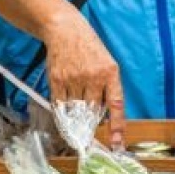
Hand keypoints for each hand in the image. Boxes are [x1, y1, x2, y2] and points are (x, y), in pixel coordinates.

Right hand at [43, 11, 125, 147]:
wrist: (65, 30)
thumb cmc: (89, 49)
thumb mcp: (107, 63)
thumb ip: (108, 87)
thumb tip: (105, 117)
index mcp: (110, 73)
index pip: (116, 104)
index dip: (117, 126)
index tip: (117, 143)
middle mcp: (93, 76)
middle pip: (93, 112)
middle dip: (91, 124)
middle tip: (88, 131)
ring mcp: (74, 78)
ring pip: (76, 110)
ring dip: (76, 116)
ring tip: (75, 109)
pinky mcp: (57, 80)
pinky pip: (60, 105)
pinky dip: (63, 111)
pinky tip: (65, 106)